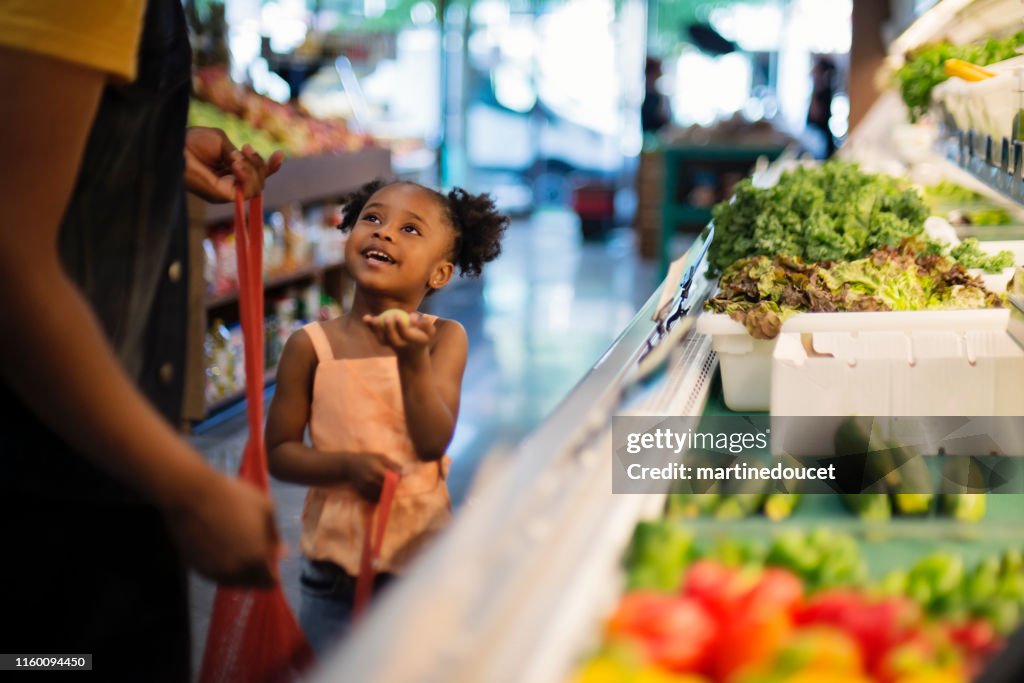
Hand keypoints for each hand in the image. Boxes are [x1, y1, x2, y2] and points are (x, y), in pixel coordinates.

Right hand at [164, 471, 279, 587]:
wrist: (192, 495)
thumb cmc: (233, 496)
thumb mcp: (265, 507)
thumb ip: (274, 534)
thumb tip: (281, 552)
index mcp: (256, 557)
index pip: (269, 583)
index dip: (272, 572)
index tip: (269, 560)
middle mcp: (235, 571)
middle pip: (251, 584)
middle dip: (256, 572)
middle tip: (253, 550)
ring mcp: (214, 571)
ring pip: (232, 582)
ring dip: (238, 571)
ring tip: (236, 545)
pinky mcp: (197, 567)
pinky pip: (216, 575)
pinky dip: (221, 567)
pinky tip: (221, 547)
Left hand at [184, 126, 283, 201]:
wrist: (175, 146)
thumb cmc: (193, 142)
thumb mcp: (222, 142)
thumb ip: (238, 154)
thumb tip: (246, 164)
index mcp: (230, 172)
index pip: (256, 175)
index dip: (270, 167)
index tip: (281, 154)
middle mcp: (230, 184)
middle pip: (260, 182)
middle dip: (259, 164)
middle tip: (245, 148)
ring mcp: (226, 192)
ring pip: (256, 188)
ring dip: (253, 170)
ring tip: (238, 157)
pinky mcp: (222, 196)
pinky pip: (246, 191)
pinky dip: (246, 176)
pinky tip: (238, 164)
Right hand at [342, 453, 402, 502]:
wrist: (348, 465)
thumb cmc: (367, 458)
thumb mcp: (381, 457)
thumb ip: (394, 465)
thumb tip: (406, 474)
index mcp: (376, 469)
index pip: (392, 480)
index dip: (396, 481)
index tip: (397, 478)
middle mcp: (370, 480)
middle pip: (388, 490)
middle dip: (392, 488)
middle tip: (391, 482)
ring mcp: (365, 487)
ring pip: (382, 496)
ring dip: (386, 493)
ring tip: (382, 484)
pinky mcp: (362, 493)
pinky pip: (374, 499)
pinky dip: (379, 496)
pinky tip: (377, 488)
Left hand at [362, 311, 435, 360]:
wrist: (412, 353)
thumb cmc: (422, 337)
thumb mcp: (429, 331)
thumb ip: (425, 324)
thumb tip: (413, 316)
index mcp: (412, 342)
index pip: (405, 334)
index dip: (401, 326)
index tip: (397, 316)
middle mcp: (400, 345)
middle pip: (392, 339)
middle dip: (388, 328)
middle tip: (387, 317)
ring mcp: (391, 345)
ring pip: (382, 339)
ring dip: (376, 328)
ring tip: (372, 318)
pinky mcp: (384, 343)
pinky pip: (376, 335)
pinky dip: (371, 327)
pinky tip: (366, 318)